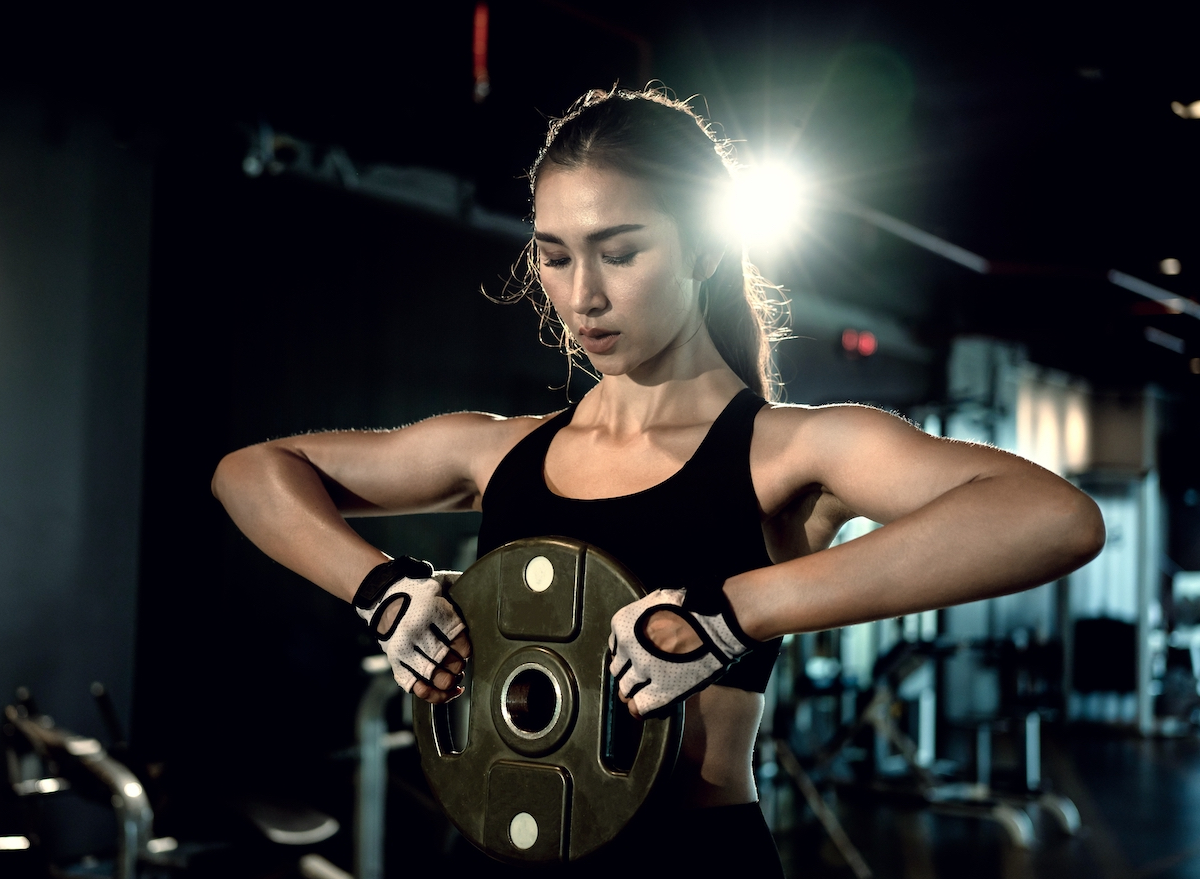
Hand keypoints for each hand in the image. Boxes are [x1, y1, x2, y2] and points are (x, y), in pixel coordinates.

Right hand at [354, 558, 470, 701]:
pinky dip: (433, 695)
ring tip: (455, 677)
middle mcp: (416, 632)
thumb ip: (460, 587)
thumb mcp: (440, 584)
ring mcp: (404, 650)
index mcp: (429, 611)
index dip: (466, 648)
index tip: (467, 650)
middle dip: (458, 664)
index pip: (457, 636)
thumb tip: (485, 585)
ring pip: (432, 676)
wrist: (383, 597)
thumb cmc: (418, 593)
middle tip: (460, 662)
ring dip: (448, 681)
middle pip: (446, 658)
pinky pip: (416, 687)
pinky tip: (446, 691)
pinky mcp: (396, 663)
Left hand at [607, 588, 757, 716]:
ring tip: (650, 688)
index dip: (627, 656)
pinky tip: (649, 704)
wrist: (716, 622)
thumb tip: (642, 629)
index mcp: (623, 625)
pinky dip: (641, 707)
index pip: (616, 649)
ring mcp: (641, 671)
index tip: (636, 658)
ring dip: (636, 689)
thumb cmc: (693, 608)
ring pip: (625, 689)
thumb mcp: (656, 603)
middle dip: (629, 673)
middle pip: (618, 671)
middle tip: (644, 674)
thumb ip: (641, 619)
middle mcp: (626, 649)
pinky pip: (639, 707)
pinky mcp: (658, 691)